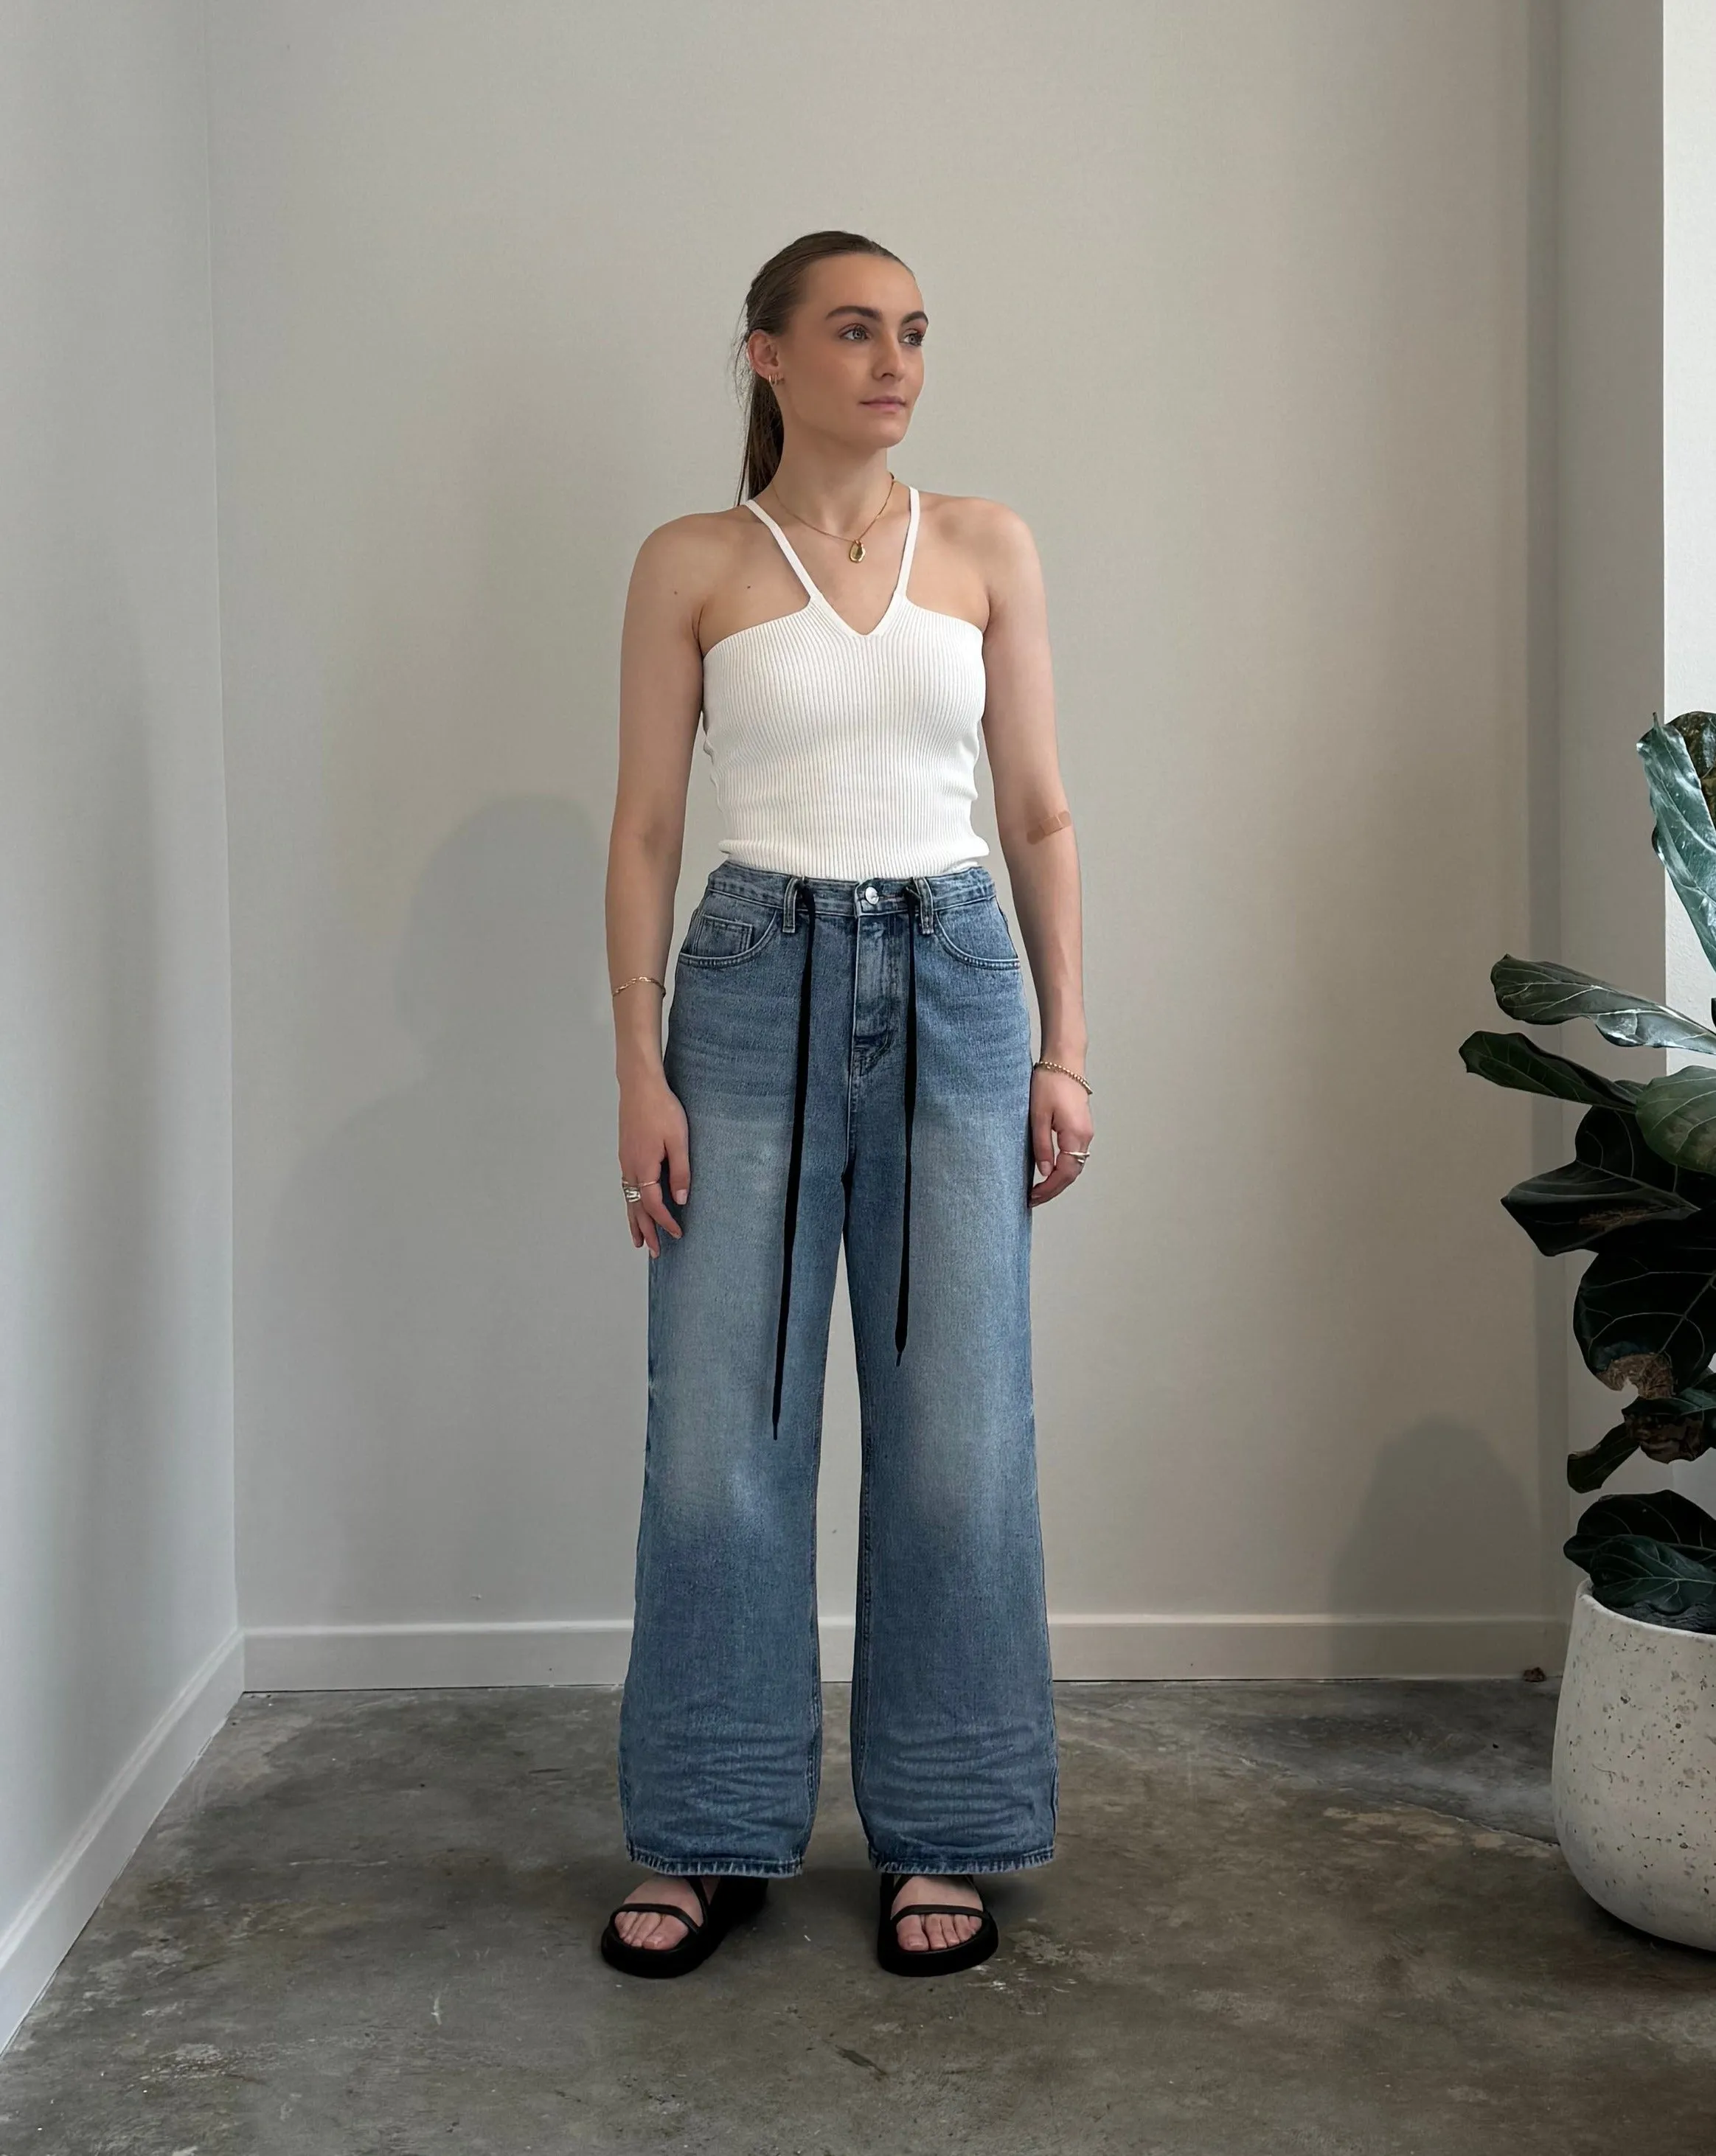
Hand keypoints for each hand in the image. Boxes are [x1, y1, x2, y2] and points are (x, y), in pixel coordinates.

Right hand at [619, 1075, 690, 1256]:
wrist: (640, 1086)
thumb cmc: (662, 1109)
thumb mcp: (678, 1140)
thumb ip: (680, 1171)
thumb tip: (680, 1199)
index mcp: (643, 1167)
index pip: (653, 1205)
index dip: (665, 1222)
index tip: (677, 1234)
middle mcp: (630, 1168)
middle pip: (636, 1208)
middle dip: (646, 1231)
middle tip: (653, 1252)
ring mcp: (625, 1160)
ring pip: (628, 1199)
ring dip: (634, 1221)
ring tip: (638, 1239)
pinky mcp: (625, 1153)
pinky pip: (626, 1187)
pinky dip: (630, 1203)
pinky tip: (633, 1206)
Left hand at [1028, 1065, 1092, 1205]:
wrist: (1064, 1060)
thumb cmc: (1049, 1083)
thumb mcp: (1038, 1116)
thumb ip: (1042, 1145)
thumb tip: (1044, 1171)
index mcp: (1075, 1135)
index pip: (1064, 1173)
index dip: (1049, 1189)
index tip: (1033, 1198)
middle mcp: (1085, 1136)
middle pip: (1072, 1173)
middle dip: (1054, 1189)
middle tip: (1033, 1198)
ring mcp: (1085, 1131)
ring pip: (1075, 1164)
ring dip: (1059, 1179)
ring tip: (1039, 1188)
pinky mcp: (1081, 1125)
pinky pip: (1075, 1153)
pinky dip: (1063, 1166)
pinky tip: (1049, 1169)